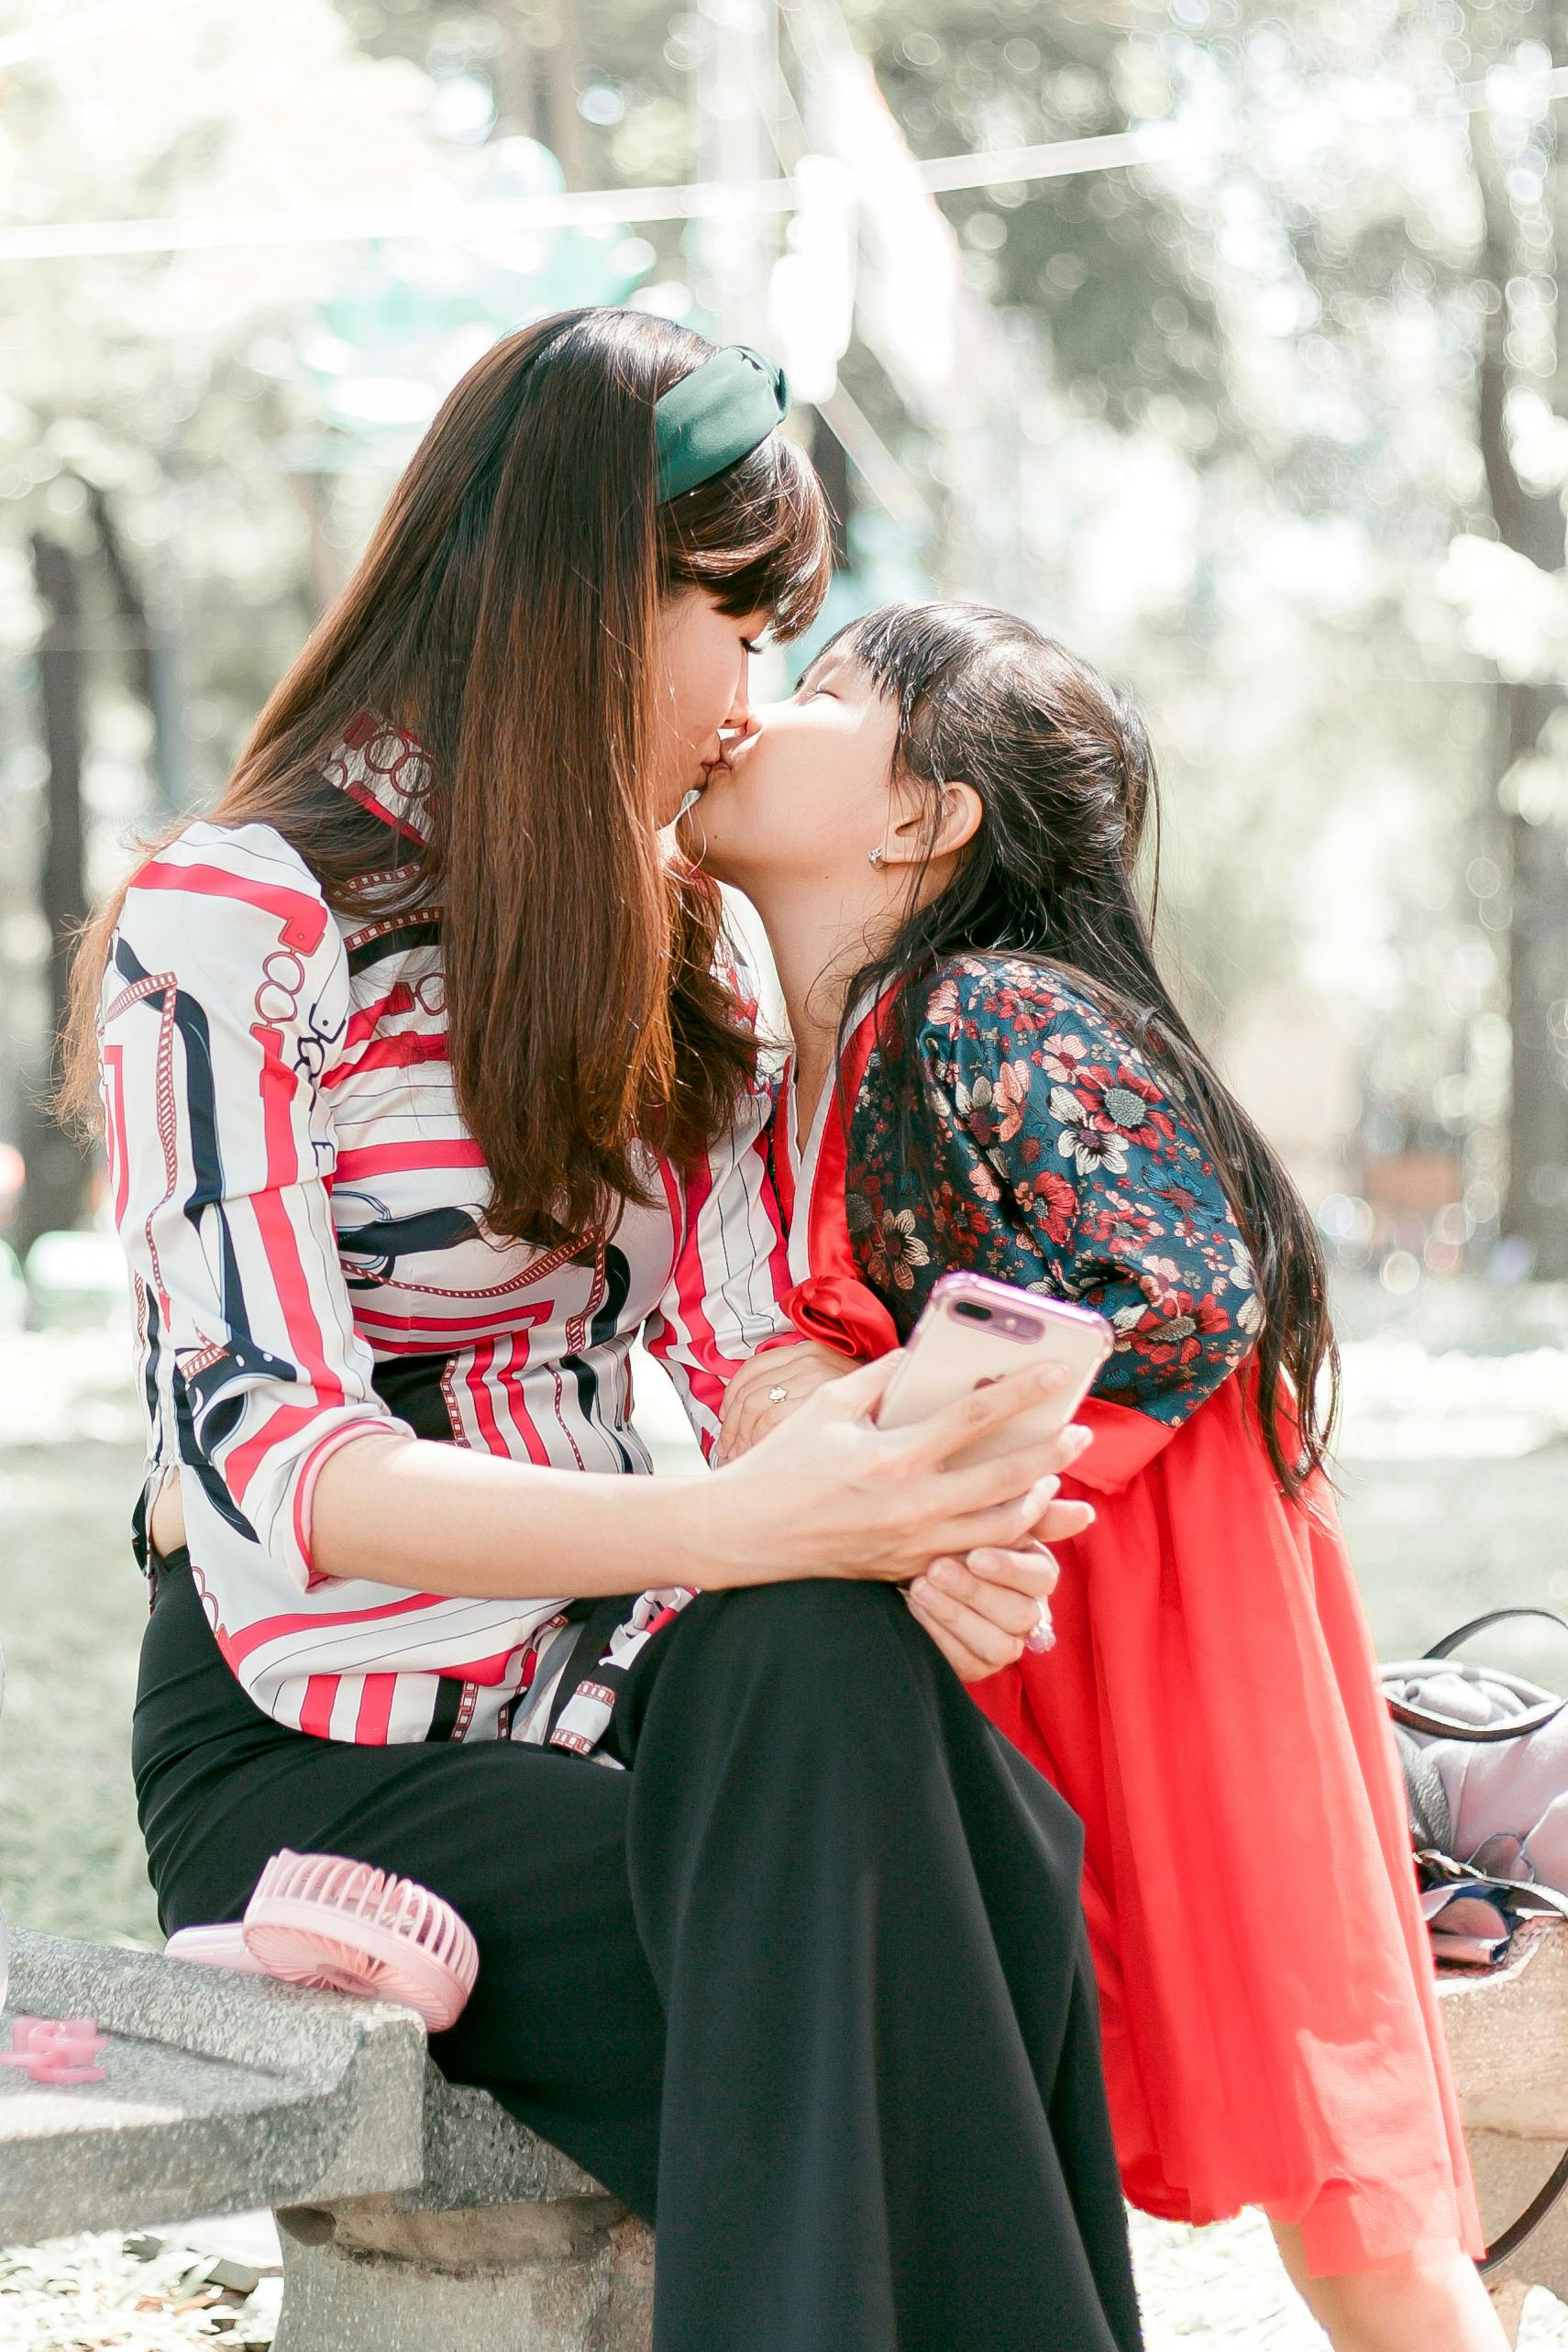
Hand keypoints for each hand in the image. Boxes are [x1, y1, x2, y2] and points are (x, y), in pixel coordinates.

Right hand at [680, 1352, 1093, 1592]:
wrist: (745, 1535)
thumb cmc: (782, 1463)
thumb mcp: (828, 1407)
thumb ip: (882, 1378)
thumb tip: (923, 1354)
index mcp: (892, 1457)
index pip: (974, 1418)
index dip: (1023, 1392)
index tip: (1059, 1372)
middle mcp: (912, 1505)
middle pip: (1006, 1481)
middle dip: (1052, 1455)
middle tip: (1081, 1433)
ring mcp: (914, 1545)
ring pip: (1000, 1530)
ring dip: (1038, 1505)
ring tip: (1056, 1481)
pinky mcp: (908, 1569)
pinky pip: (972, 1555)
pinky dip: (1003, 1538)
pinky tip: (1019, 1519)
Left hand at [906, 1508, 1091, 1681]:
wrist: (906, 1557)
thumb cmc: (953, 1533)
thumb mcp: (987, 1515)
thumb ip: (1035, 1513)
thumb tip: (1085, 1513)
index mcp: (1036, 1572)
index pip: (1042, 1577)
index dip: (1010, 1569)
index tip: (975, 1555)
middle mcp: (1028, 1612)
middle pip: (1020, 1614)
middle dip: (976, 1592)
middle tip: (936, 1569)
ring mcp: (1004, 1643)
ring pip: (999, 1645)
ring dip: (956, 1616)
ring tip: (921, 1588)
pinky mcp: (976, 1666)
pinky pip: (968, 1664)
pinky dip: (941, 1636)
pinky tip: (917, 1609)